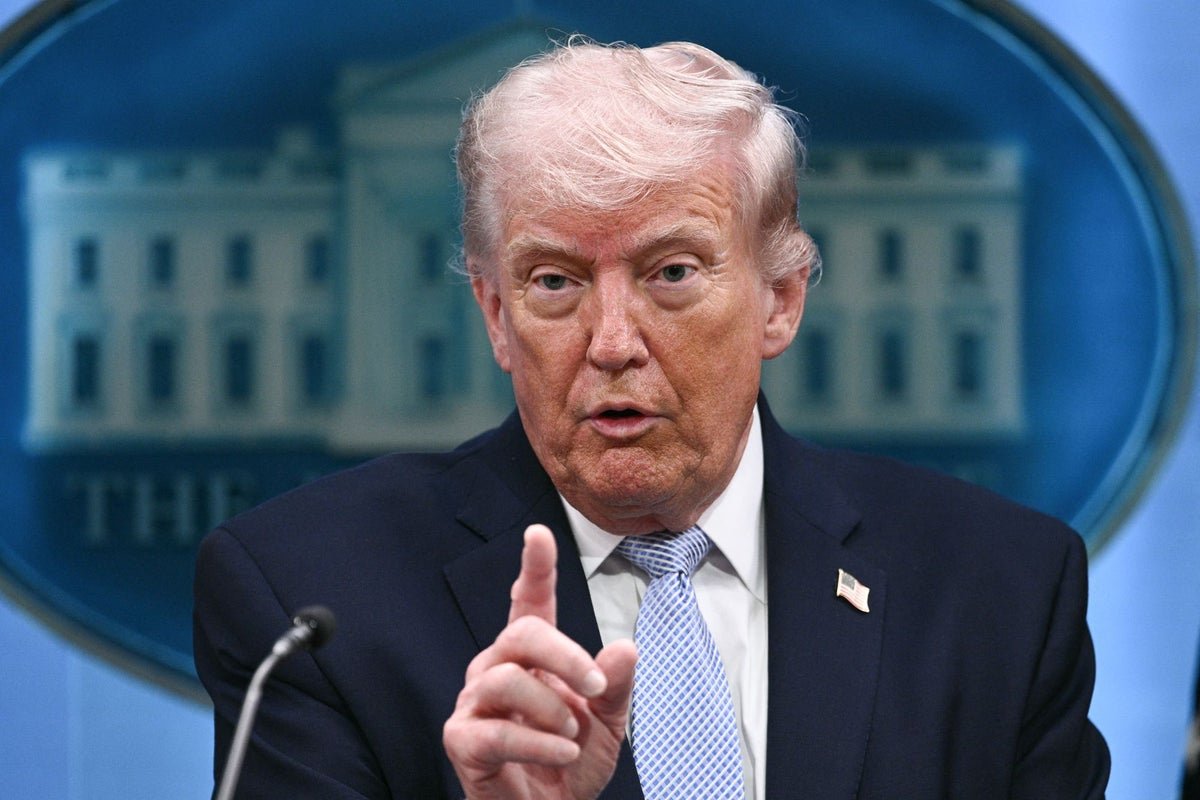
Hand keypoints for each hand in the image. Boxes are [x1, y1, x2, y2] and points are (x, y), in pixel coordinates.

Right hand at [443, 524, 637, 799]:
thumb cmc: (571, 762)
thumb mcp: (608, 722)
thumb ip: (616, 684)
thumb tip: (625, 646)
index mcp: (532, 656)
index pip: (530, 602)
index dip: (535, 567)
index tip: (538, 533)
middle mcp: (496, 667)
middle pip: (522, 633)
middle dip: (565, 655)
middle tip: (596, 686)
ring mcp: (474, 702)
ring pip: (506, 679)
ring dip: (551, 708)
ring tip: (571, 736)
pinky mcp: (461, 739)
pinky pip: (496, 730)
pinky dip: (537, 744)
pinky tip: (562, 755)